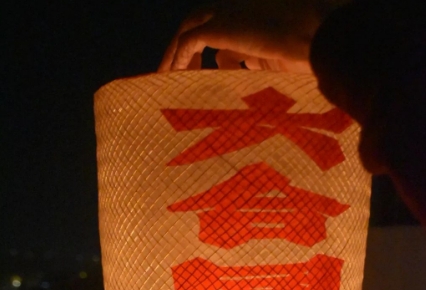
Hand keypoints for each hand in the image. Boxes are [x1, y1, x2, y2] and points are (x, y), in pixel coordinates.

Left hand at [158, 0, 326, 72]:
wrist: (320, 38)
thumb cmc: (313, 52)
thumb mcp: (284, 59)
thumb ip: (262, 62)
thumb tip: (246, 74)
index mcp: (255, 12)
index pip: (226, 26)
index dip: (218, 50)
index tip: (212, 72)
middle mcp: (239, 7)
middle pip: (203, 21)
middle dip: (188, 46)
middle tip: (180, 71)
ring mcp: (230, 13)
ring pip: (191, 27)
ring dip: (177, 52)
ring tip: (169, 77)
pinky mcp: (222, 27)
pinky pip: (190, 42)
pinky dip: (179, 58)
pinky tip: (173, 76)